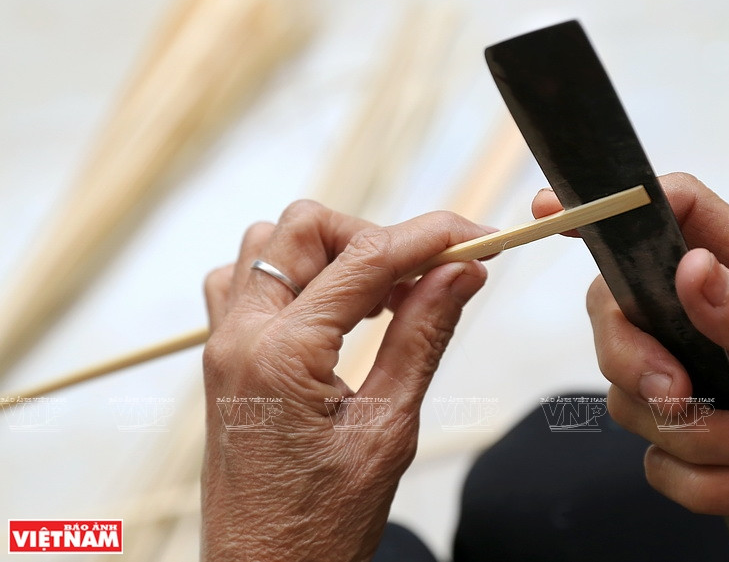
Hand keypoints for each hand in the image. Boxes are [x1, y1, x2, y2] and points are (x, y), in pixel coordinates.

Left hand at [201, 200, 488, 560]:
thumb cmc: (322, 526)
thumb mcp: (388, 430)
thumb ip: (422, 337)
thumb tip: (460, 274)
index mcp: (280, 356)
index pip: (365, 260)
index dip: (430, 238)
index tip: (477, 238)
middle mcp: (239, 337)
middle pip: (304, 229)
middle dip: (375, 237)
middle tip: (428, 275)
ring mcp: (223, 346)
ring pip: (269, 246)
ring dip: (332, 254)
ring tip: (382, 298)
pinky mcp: (224, 360)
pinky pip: (246, 283)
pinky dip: (295, 277)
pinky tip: (332, 314)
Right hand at [532, 173, 728, 557]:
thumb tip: (689, 269)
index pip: (675, 215)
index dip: (616, 206)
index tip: (554, 213)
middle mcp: (714, 319)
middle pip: (620, 311)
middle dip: (634, 360)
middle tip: (677, 396)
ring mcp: (700, 379)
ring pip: (632, 394)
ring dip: (692, 436)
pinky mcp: (693, 439)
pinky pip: (655, 457)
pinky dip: (698, 481)